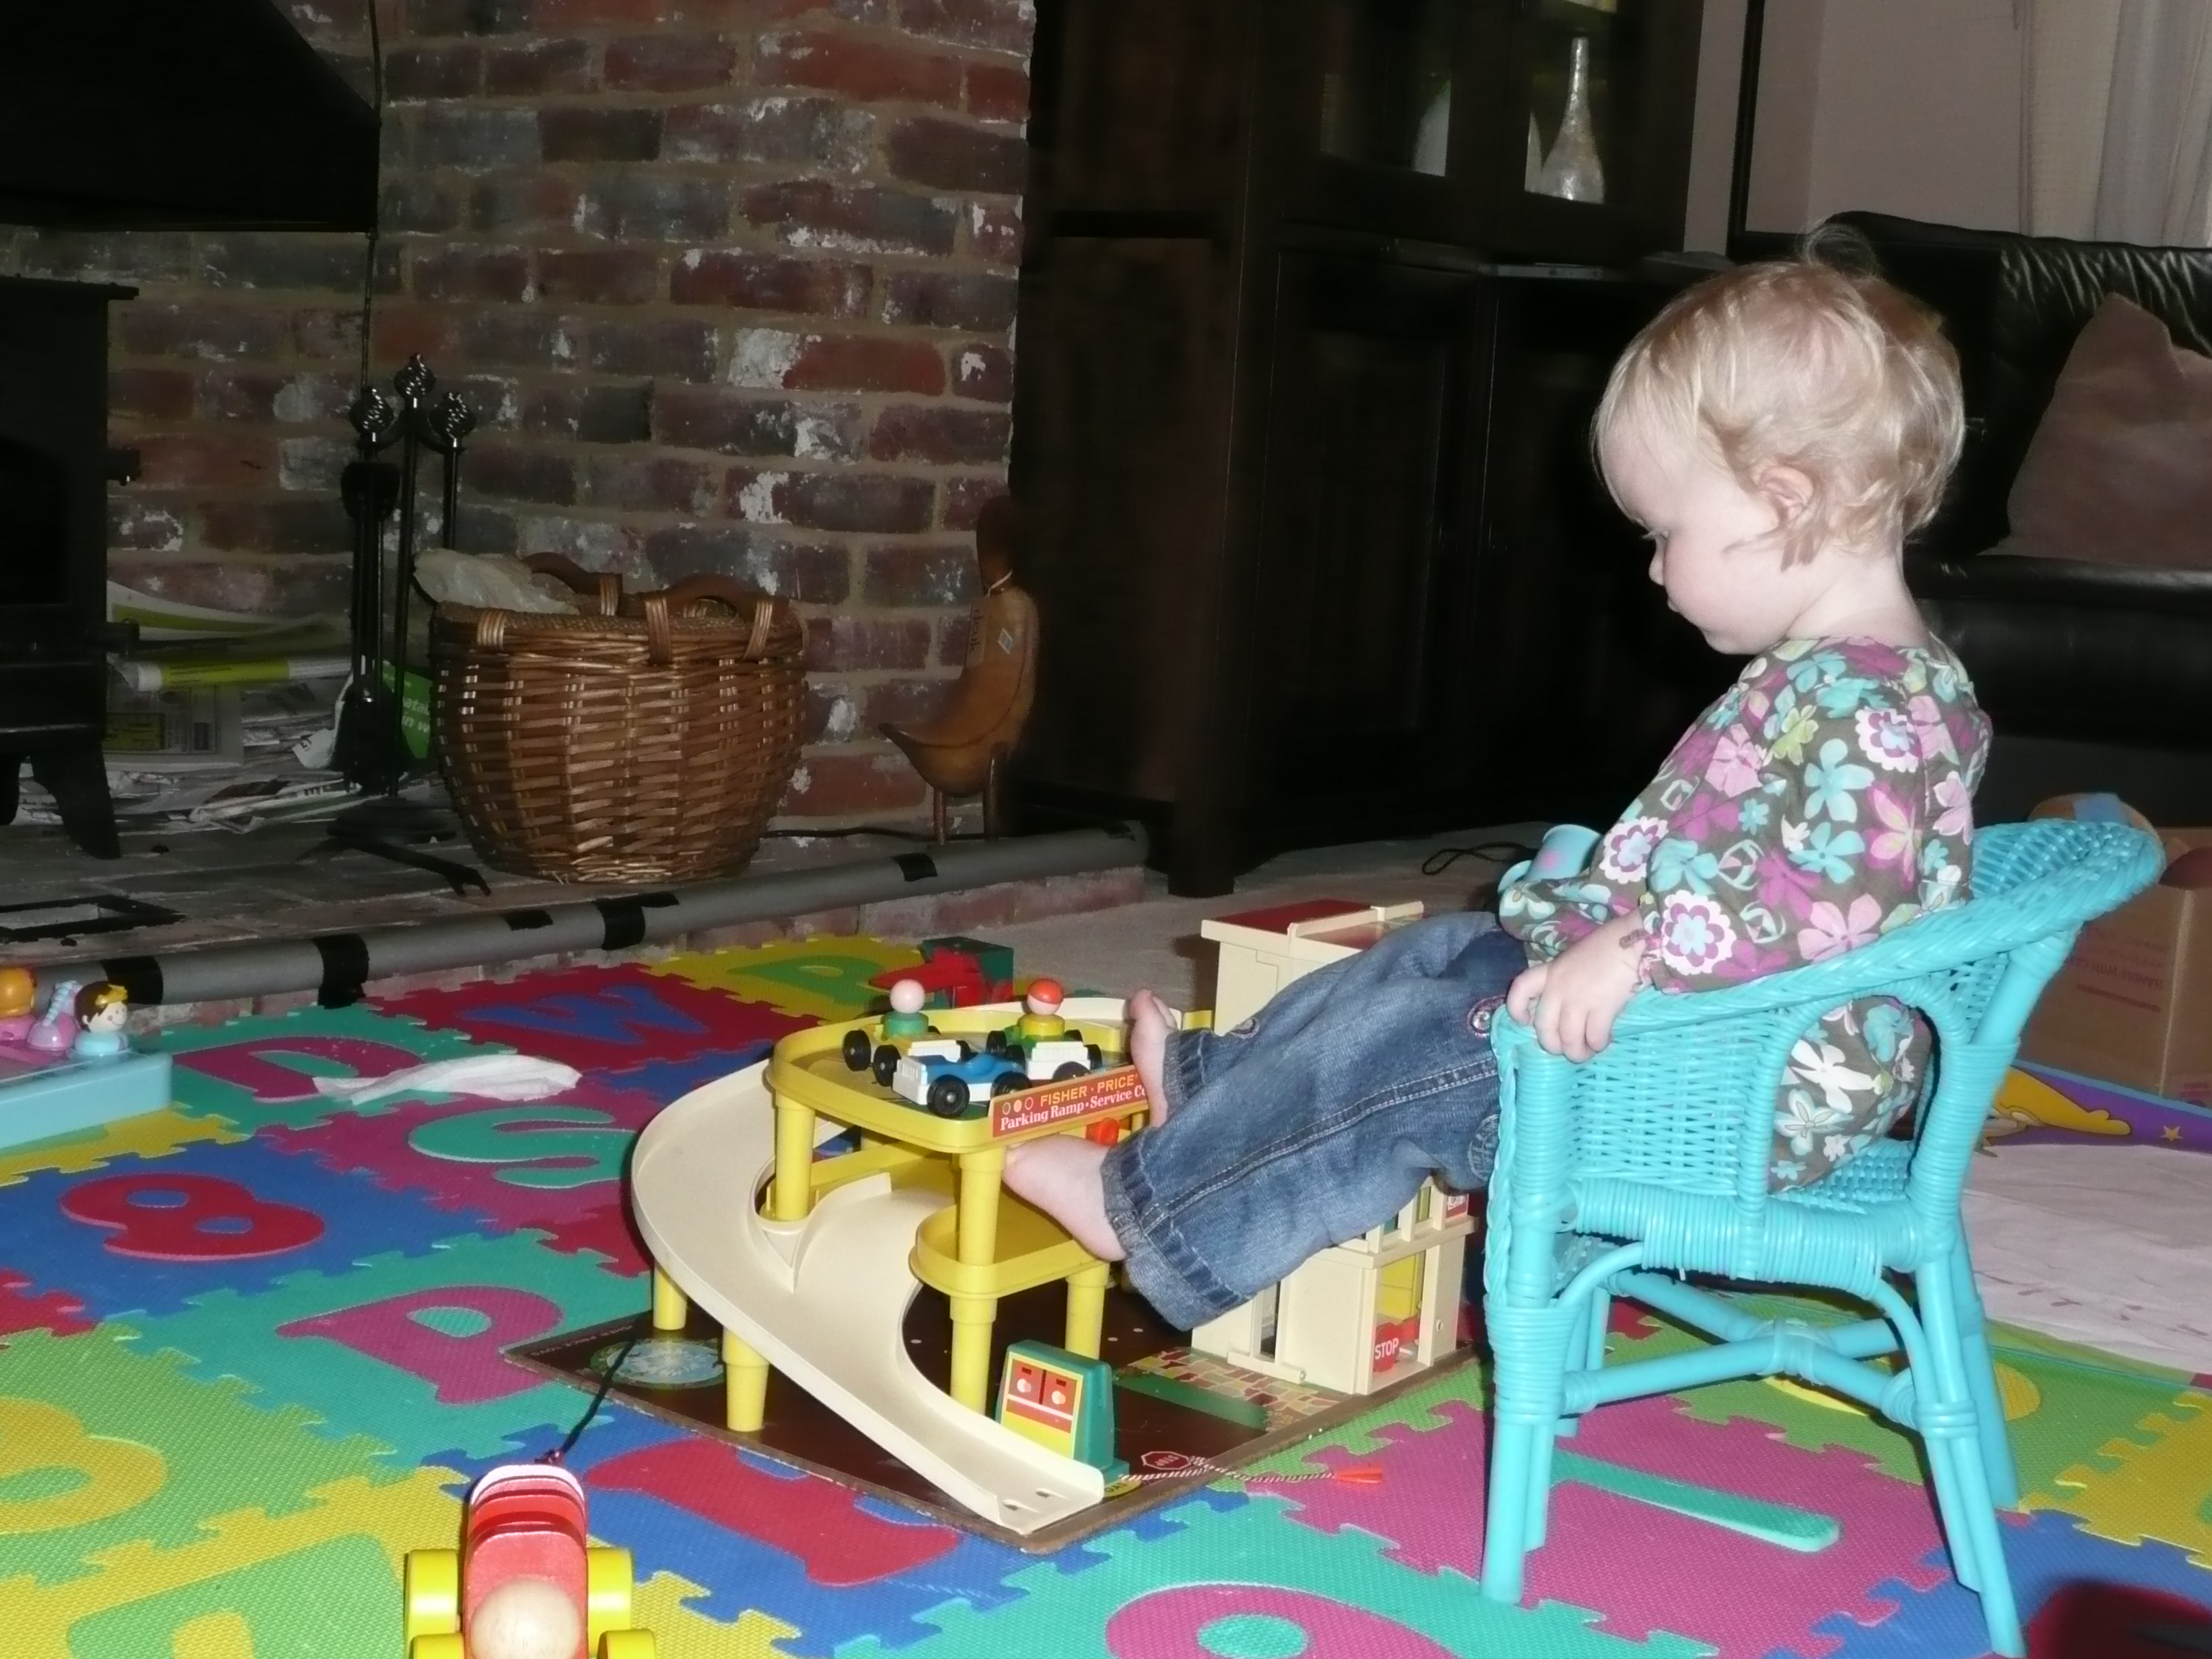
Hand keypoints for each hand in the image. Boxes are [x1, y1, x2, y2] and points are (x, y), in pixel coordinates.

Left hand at [1505, 914, 1646, 1062]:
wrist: (1629, 941)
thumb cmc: (1605, 949)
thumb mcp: (1573, 961)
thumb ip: (1563, 983)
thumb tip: (1565, 1014)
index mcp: (1549, 972)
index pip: (1521, 988)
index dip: (1516, 1009)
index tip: (1524, 1021)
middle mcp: (1558, 987)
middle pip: (1544, 1026)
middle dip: (1553, 1045)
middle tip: (1566, 1049)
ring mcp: (1578, 998)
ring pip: (1568, 1038)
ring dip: (1577, 1052)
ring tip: (1586, 1052)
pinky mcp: (1601, 1007)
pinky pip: (1593, 1037)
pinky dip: (1597, 1044)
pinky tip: (1602, 1041)